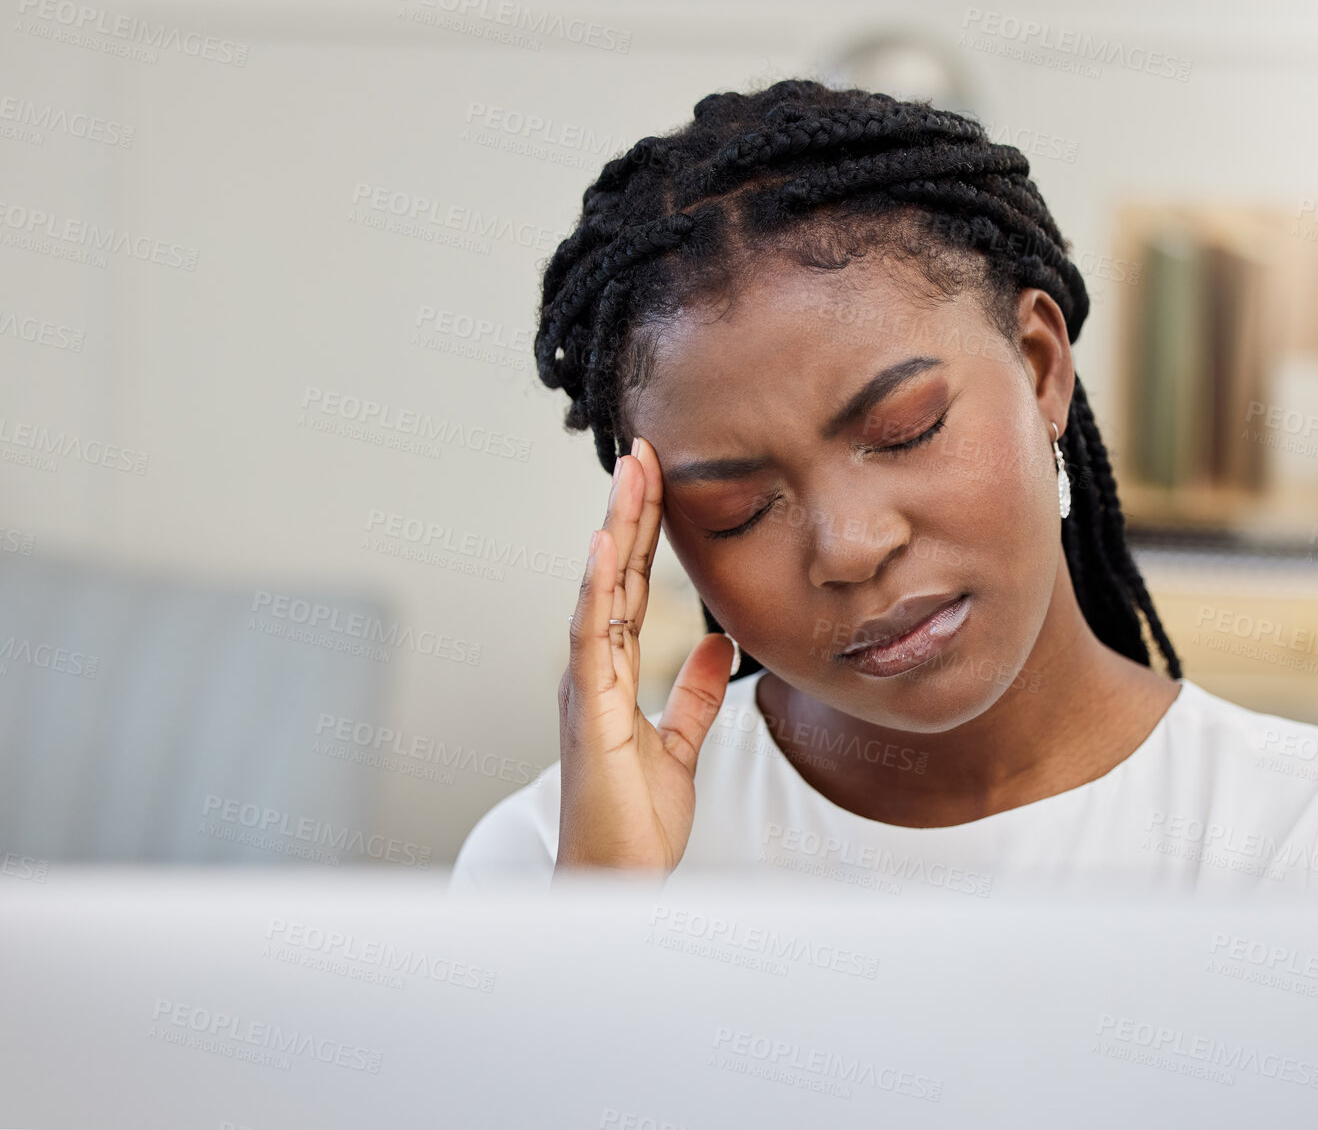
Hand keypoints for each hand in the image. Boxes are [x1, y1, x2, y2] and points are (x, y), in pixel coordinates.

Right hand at [555, 437, 734, 873]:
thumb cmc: (634, 821)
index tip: (659, 476)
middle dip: (629, 511)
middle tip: (645, 449)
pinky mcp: (587, 715)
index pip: (630, 586)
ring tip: (629, 474)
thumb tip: (719, 644)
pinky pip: (589, 642)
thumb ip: (694, 694)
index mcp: (612, 672)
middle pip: (612, 575)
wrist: (615, 883)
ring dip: (613, 531)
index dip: (643, 531)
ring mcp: (584, 687)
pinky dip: (595, 592)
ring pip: (599, 592)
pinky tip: (603, 549)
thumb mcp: (677, 745)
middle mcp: (592, 669)